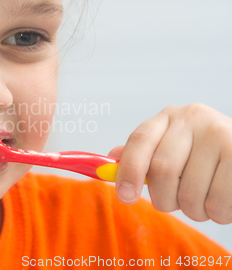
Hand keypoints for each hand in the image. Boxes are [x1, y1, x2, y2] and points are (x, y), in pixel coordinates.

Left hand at [109, 103, 231, 223]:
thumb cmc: (202, 155)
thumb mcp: (170, 147)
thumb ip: (142, 154)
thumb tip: (109, 160)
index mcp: (168, 118)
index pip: (139, 141)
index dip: (128, 170)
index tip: (125, 196)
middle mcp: (192, 118)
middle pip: (162, 171)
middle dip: (164, 199)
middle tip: (174, 203)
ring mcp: (220, 134)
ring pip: (190, 194)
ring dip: (194, 210)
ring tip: (204, 199)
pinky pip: (218, 202)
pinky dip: (218, 213)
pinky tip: (223, 199)